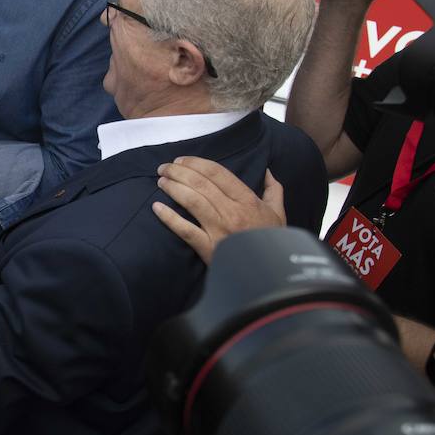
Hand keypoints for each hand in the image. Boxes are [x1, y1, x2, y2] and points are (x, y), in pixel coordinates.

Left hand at [152, 158, 285, 264]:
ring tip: (161, 181)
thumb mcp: (278, 214)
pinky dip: (169, 218)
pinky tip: (157, 207)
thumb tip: (266, 171)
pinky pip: (185, 230)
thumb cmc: (271, 242)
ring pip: (192, 201)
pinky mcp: (208, 248)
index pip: (218, 173)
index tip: (182, 160)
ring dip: (173, 188)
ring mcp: (219, 230)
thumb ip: (273, 190)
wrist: (269, 274)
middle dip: (178, 172)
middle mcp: (232, 212)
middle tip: (164, 168)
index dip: (196, 163)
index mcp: (248, 201)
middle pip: (201, 184)